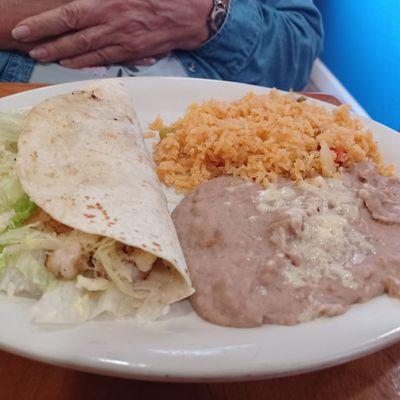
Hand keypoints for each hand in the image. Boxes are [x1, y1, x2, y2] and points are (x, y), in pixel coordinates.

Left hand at [11, 0, 211, 67]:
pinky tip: (73, 65)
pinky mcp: (133, 53)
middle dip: (49, 44)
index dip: (45, 24)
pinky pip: (106, 60)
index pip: (69, 15)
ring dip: (64, 56)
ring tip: (44, 58)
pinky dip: (87, 63)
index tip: (25, 31)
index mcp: (109, 3)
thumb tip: (82, 0)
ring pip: (88, 51)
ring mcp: (124, 42)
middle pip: (74, 37)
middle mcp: (114, 25)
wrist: (189, 15)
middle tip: (29, 50)